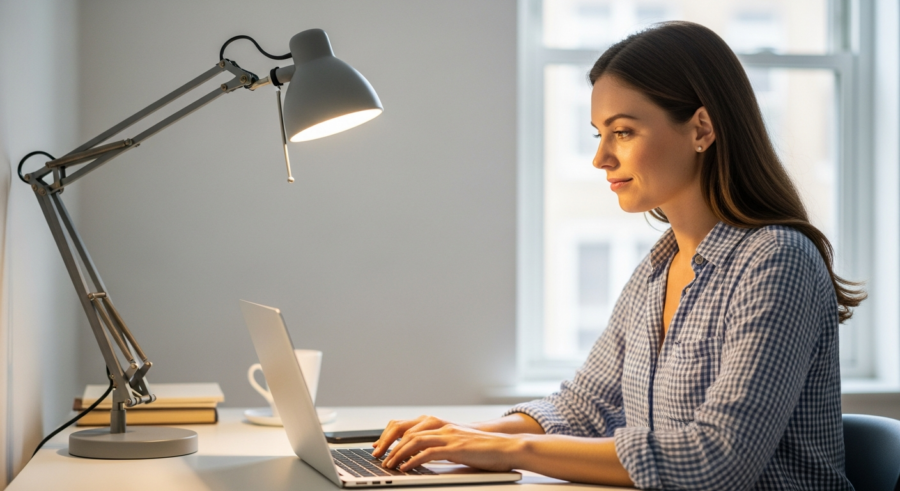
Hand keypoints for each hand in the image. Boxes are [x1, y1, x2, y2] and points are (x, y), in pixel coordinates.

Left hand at [381, 424, 523, 471]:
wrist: (506, 447)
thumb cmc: (483, 449)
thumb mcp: (457, 444)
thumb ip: (439, 446)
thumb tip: (419, 457)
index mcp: (440, 424)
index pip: (407, 425)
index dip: (390, 435)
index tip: (379, 446)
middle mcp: (442, 426)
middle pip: (406, 431)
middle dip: (388, 444)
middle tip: (378, 457)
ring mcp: (448, 435)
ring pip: (414, 440)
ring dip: (398, 453)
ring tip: (388, 464)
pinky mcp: (455, 447)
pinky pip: (428, 452)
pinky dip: (413, 460)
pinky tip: (406, 467)